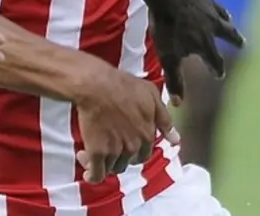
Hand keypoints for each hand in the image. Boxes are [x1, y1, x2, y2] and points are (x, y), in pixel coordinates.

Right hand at [72, 59, 177, 183]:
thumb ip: (164, 119)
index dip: (135, 150)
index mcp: (147, 134)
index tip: (124, 144)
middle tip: (109, 146)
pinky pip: (96, 174)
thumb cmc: (122, 85)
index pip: (145, 154)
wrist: (96, 86)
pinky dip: (92, 175)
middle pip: (129, 162)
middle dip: (120, 157)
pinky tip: (84, 162)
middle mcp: (133, 146)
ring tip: (94, 152)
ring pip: (113, 168)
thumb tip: (175, 140)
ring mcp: (115, 151)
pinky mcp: (97, 152)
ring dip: (105, 163)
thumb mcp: (151, 94)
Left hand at [149, 0, 242, 103]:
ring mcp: (209, 5)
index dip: (216, 68)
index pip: (214, 60)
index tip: (219, 74)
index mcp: (205, 43)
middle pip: (228, 34)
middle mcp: (212, 25)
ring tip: (229, 19)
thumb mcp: (168, 57)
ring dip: (225, 17)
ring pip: (221, 13)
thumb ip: (174, 79)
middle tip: (242, 43)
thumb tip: (178, 104)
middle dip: (234, 40)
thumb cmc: (166, 27)